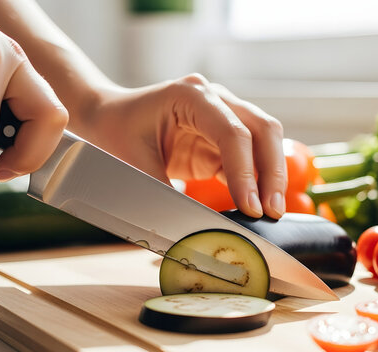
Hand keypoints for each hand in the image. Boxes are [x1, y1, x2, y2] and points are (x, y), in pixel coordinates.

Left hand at [73, 74, 286, 218]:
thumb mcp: (134, 165)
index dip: (245, 171)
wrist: (105, 118)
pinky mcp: (220, 137)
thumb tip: (194, 230)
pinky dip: (256, 181)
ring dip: (271, 176)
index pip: (232, 131)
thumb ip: (165, 194)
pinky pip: (250, 157)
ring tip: (270, 213)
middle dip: (272, 172)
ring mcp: (221, 115)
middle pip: (262, 129)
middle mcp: (213, 98)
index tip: (252, 207)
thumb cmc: (114, 133)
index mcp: (190, 95)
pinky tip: (256, 206)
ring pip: (264, 140)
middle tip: (271, 212)